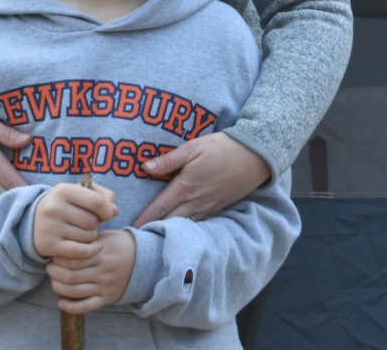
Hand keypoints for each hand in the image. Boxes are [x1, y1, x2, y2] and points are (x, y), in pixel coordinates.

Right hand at [33, 182, 117, 261]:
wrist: (36, 220)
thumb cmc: (67, 204)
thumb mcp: (81, 193)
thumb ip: (103, 196)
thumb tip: (114, 211)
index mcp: (62, 190)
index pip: (97, 202)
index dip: (107, 209)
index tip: (108, 213)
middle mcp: (53, 208)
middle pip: (92, 221)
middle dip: (96, 224)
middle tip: (89, 223)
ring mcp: (50, 227)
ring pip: (88, 237)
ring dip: (91, 237)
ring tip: (83, 232)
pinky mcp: (49, 245)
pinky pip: (81, 252)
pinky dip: (91, 251)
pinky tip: (93, 247)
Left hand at [49, 229, 135, 314]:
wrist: (143, 261)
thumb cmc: (119, 245)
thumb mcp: (106, 236)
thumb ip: (87, 238)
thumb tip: (63, 241)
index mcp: (101, 252)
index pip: (72, 258)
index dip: (58, 258)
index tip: (53, 255)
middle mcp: (102, 270)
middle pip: (70, 275)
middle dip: (54, 273)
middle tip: (50, 268)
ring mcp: (105, 286)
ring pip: (75, 291)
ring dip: (59, 288)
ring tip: (54, 282)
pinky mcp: (107, 298)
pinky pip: (87, 306)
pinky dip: (72, 307)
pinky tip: (61, 303)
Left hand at [133, 133, 270, 225]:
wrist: (254, 156)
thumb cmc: (221, 148)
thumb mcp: (192, 147)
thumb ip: (169, 160)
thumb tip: (145, 168)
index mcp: (185, 187)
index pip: (159, 208)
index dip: (144, 219)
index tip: (131, 230)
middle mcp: (195, 202)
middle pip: (170, 222)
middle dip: (153, 230)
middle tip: (138, 239)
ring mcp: (208, 207)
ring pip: (184, 225)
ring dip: (169, 231)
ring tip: (155, 237)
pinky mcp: (219, 208)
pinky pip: (198, 222)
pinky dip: (186, 227)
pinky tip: (180, 229)